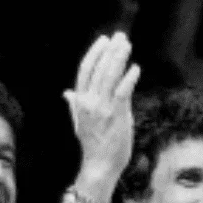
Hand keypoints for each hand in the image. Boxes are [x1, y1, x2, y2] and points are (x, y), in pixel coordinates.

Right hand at [66, 32, 140, 184]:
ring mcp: (102, 109)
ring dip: (119, 58)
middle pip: (98, 70)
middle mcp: (89, 103)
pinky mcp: (116, 116)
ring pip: (109, 77)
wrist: (99, 166)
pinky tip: (135, 68)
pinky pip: (122, 92)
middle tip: (120, 36)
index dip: (94, 54)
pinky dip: (128, 78)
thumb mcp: (80, 122)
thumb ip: (76, 105)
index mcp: (80, 103)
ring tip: (126, 45)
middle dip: (109, 50)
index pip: (85, 72)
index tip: (104, 40)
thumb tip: (67, 93)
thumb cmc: (94, 146)